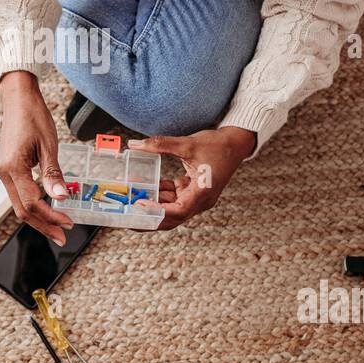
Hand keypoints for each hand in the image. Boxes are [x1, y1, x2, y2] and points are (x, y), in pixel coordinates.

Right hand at [0, 71, 73, 243]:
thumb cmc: (34, 117)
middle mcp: (3, 173)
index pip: (32, 203)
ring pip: (18, 204)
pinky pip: (18, 194)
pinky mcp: (6, 169)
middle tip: (62, 235)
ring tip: (56, 226)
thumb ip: (53, 174)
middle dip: (43, 225)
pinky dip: (32, 205)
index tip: (69, 222)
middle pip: (22, 210)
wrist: (18, 99)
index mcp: (13, 167)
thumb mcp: (48, 145)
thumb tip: (61, 198)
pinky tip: (46, 208)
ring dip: (37, 218)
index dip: (51, 216)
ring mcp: (3, 172)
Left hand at [128, 127, 255, 229]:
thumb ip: (160, 144)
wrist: (236, 143)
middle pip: (172, 218)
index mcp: (203, 193)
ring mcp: (197, 197)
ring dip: (153, 205)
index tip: (140, 205)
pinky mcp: (193, 191)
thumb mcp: (187, 144)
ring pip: (171, 209)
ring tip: (131, 201)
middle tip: (127, 217)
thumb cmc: (218, 145)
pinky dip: (160, 194)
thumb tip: (135, 144)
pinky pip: (174, 198)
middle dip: (150, 219)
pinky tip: (144, 187)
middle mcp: (200, 200)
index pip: (178, 211)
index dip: (158, 211)